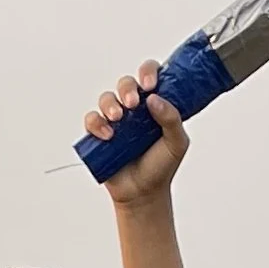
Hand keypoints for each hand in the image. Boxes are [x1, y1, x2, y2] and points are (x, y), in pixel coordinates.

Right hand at [80, 59, 185, 203]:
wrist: (144, 194)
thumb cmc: (161, 166)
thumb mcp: (177, 143)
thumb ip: (172, 118)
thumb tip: (154, 99)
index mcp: (154, 104)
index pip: (150, 75)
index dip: (148, 73)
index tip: (150, 86)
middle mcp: (134, 109)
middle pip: (125, 83)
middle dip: (127, 89)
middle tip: (132, 104)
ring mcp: (115, 121)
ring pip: (106, 98)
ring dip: (110, 104)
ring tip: (118, 120)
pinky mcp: (99, 135)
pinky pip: (91, 120)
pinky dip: (96, 124)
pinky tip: (107, 135)